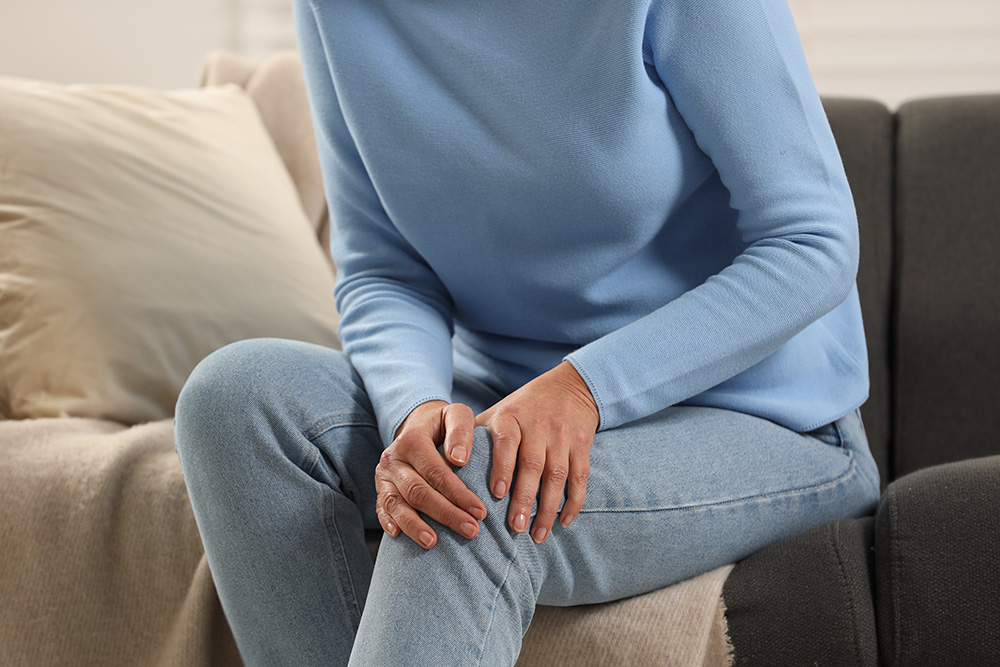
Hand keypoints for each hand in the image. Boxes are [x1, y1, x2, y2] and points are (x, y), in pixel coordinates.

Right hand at [375, 401, 487, 548]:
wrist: (418, 424)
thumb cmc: (443, 424)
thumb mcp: (456, 414)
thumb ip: (461, 429)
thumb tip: (459, 459)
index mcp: (412, 439)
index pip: (436, 472)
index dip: (459, 494)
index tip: (480, 512)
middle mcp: (393, 457)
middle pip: (418, 491)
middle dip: (445, 514)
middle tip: (471, 530)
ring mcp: (383, 475)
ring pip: (396, 503)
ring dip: (415, 525)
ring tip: (433, 542)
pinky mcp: (380, 488)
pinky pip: (381, 508)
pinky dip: (389, 522)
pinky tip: (399, 536)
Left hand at [475, 362, 598, 543]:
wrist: (570, 388)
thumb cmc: (524, 407)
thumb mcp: (499, 412)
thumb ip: (475, 435)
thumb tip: (444, 465)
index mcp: (512, 417)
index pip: (506, 442)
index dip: (503, 467)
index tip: (497, 493)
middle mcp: (538, 426)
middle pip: (532, 464)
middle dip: (524, 498)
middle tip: (514, 528)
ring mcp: (562, 436)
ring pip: (557, 475)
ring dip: (548, 508)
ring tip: (536, 535)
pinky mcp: (582, 445)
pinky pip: (580, 476)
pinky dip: (574, 501)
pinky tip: (563, 522)